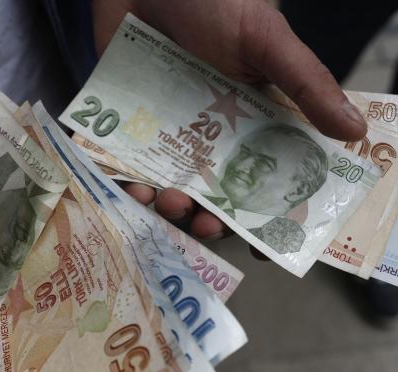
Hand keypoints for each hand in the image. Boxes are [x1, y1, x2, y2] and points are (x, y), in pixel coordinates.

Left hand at [93, 0, 366, 243]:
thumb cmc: (215, 2)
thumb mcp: (266, 41)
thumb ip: (305, 83)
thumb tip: (355, 132)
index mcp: (248, 122)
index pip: (261, 178)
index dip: (263, 214)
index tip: (262, 245)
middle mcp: (205, 133)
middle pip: (208, 192)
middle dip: (207, 216)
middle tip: (205, 223)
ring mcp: (162, 130)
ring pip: (164, 183)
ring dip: (164, 203)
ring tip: (161, 201)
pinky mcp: (123, 122)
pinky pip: (118, 162)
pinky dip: (119, 180)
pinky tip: (125, 187)